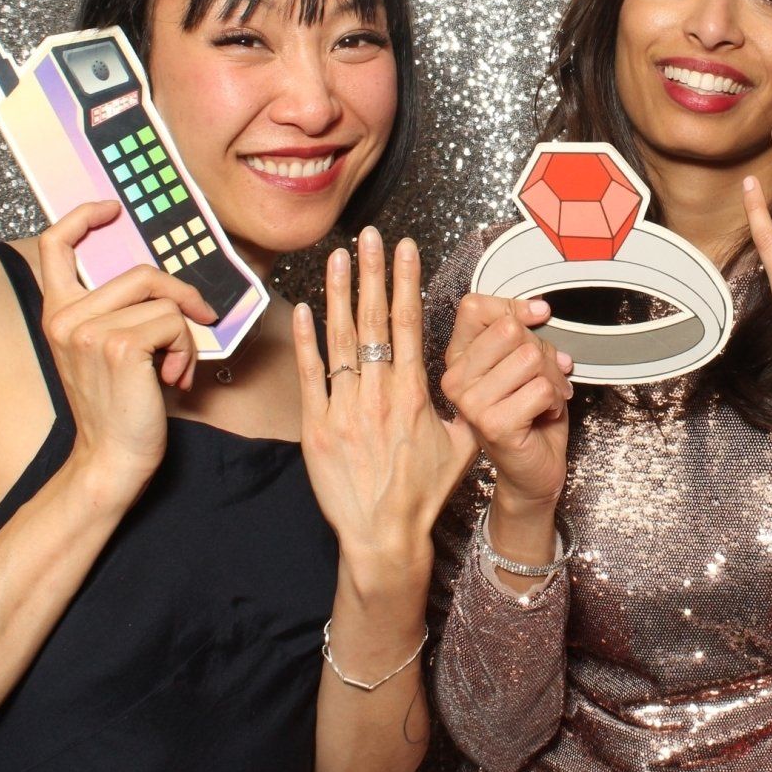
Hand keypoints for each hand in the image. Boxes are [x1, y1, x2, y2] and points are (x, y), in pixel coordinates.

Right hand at [37, 201, 217, 499]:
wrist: (113, 458)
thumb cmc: (119, 405)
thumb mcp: (106, 349)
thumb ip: (116, 310)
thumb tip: (161, 278)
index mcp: (57, 314)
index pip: (55, 245)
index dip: (83, 217)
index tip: (113, 209)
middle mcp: (65, 318)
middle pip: (140, 272)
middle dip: (180, 295)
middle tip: (198, 321)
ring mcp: (89, 330)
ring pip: (163, 299)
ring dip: (183, 332)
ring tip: (173, 367)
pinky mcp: (119, 345)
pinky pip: (174, 322)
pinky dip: (186, 348)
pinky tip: (173, 379)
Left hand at [293, 229, 479, 586]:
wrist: (383, 536)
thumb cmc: (423, 494)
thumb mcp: (459, 446)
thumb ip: (459, 407)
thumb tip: (466, 378)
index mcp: (413, 395)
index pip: (408, 324)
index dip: (405, 282)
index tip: (405, 249)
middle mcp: (378, 395)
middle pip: (374, 321)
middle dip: (372, 273)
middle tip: (369, 236)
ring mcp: (344, 409)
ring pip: (340, 340)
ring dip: (339, 294)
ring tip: (338, 257)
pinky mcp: (316, 428)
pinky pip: (310, 376)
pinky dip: (306, 341)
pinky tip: (305, 309)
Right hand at [438, 292, 571, 511]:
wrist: (532, 472)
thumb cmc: (528, 416)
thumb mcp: (521, 364)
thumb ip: (521, 334)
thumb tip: (538, 310)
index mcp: (459, 358)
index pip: (474, 308)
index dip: (513, 307)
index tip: (537, 317)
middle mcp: (456, 379)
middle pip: (510, 330)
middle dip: (542, 350)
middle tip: (546, 375)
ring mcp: (471, 403)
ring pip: (530, 357)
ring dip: (553, 378)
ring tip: (547, 397)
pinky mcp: (494, 424)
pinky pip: (542, 388)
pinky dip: (557, 400)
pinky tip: (545, 414)